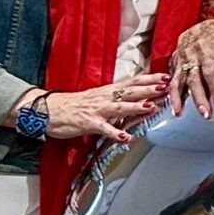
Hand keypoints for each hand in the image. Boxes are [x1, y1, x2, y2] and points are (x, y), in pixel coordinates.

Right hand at [41, 73, 169, 144]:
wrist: (47, 110)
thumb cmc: (73, 105)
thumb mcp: (97, 97)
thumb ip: (116, 97)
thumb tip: (137, 96)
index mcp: (108, 91)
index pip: (132, 82)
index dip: (149, 79)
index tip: (166, 76)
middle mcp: (104, 98)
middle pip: (130, 91)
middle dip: (149, 89)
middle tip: (166, 86)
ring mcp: (97, 110)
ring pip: (120, 107)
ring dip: (136, 107)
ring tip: (152, 106)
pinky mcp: (88, 123)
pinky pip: (104, 129)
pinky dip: (115, 133)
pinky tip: (126, 137)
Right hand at [170, 18, 213, 116]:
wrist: (196, 27)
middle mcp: (204, 50)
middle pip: (210, 71)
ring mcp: (189, 58)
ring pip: (192, 79)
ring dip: (199, 98)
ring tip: (206, 113)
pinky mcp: (178, 66)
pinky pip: (176, 83)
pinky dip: (176, 98)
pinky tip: (179, 111)